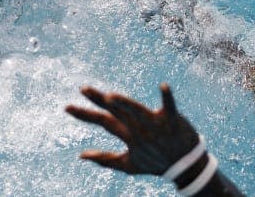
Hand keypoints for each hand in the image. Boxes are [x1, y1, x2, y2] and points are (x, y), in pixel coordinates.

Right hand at [65, 84, 200, 174]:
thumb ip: (104, 160)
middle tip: (84, 89)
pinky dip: (167, 97)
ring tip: (110, 96)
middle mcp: (139, 129)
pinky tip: (164, 85)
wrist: (187, 167)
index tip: (67, 107)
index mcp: (128, 136)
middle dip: (99, 100)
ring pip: (137, 110)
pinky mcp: (173, 119)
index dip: (84, 115)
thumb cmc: (156, 164)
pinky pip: (169, 106)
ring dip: (124, 104)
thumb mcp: (129, 165)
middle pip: (116, 111)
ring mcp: (156, 123)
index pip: (102, 121)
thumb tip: (80, 156)